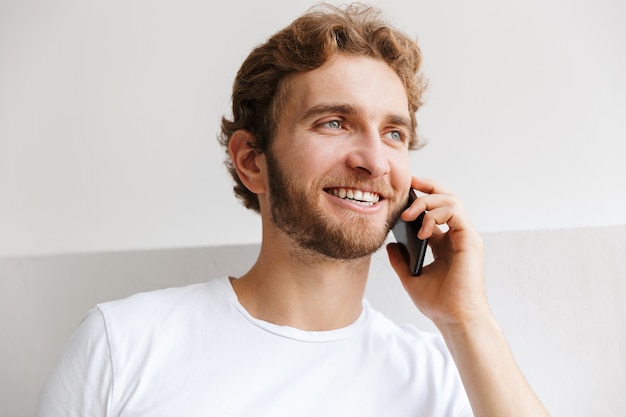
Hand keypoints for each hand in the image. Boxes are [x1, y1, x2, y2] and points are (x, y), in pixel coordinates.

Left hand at [387, 177, 488, 327]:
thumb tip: (390, 245)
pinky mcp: (470, 240)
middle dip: (427, 186)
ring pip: (450, 200)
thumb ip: (400, 260)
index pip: (435, 211)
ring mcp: (465, 236)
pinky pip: (454, 211)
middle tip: (408, 184)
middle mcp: (457, 236)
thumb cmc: (439, 304)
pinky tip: (422, 230)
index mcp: (445, 243)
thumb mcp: (411, 278)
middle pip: (446, 198)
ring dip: (426, 202)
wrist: (455, 319)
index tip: (404, 191)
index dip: (421, 197)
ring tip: (408, 216)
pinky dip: (435, 214)